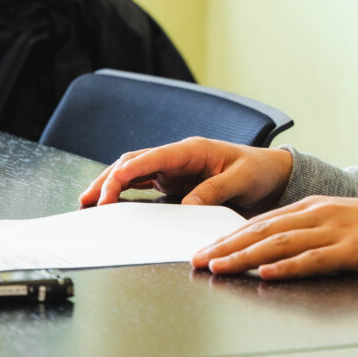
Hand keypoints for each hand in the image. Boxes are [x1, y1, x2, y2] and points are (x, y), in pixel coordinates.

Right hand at [78, 137, 294, 210]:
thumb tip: (188, 205)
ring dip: (111, 186)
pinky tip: (109, 206)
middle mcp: (177, 157)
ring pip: (133, 173)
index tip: (114, 181)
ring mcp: (173, 170)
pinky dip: (125, 195)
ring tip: (88, 202)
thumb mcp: (241, 180)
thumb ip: (214, 190)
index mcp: (192, 150)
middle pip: (135, 163)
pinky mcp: (173, 184)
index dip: (132, 168)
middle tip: (91, 200)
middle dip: (110, 179)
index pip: (155, 156)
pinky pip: (143, 187)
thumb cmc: (257, 172)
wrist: (269, 175)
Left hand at [190, 195, 357, 280]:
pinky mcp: (353, 250)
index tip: (202, 249)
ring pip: (281, 243)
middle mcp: (318, 213)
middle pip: (262, 230)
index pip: (260, 221)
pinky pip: (316, 259)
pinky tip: (269, 275)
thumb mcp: (336, 218)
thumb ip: (305, 229)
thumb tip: (269, 249)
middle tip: (197, 260)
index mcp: (311, 205)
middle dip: (226, 246)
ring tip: (220, 267)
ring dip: (246, 257)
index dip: (228, 235)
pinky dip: (289, 267)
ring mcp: (335, 230)